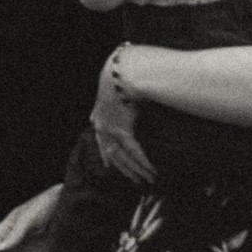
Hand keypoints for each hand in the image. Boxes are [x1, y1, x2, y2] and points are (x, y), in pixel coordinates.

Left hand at [90, 47, 154, 184]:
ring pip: (123, 156)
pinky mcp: (122, 129)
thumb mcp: (121, 90)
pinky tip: (152, 171)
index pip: (102, 141)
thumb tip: (137, 98)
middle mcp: (101, 125)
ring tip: (148, 180)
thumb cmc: (125, 75)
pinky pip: (134, 150)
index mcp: (99, 116)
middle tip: (135, 181)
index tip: (110, 166)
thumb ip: (126, 99)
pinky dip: (144, 161)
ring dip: (136, 169)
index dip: (107, 154)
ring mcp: (110, 128)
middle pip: (113, 154)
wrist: (122, 70)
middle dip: (125, 169)